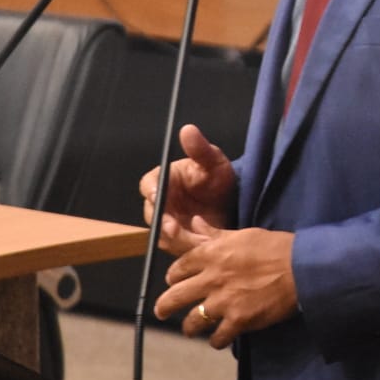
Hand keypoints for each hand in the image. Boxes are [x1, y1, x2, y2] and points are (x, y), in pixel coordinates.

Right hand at [139, 125, 236, 253]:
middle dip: (165, 224)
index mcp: (163, 180)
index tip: (159, 198)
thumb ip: (200, 148)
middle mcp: (160, 204)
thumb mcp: (213, 160)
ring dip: (181, 240)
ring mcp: (168, 224)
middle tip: (177, 230)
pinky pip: (179, 249)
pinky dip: (191, 249)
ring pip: (165, 236)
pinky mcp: (178, 242)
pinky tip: (207, 247)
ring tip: (201, 240)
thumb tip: (188, 129)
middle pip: (154, 216)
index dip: (152, 192)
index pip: (149, 185)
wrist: (231, 201)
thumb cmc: (217, 176)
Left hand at [155, 225, 297, 348]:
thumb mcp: (243, 234)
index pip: (178, 268)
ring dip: (190, 327)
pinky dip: (216, 340)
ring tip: (192, 329)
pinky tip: (218, 339)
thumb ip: (215, 233)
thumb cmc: (274, 247)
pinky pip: (217, 337)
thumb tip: (196, 222)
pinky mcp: (238, 320)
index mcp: (211, 253)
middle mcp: (212, 278)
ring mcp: (224, 301)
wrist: (301, 267)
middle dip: (164, 306)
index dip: (173, 276)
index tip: (174, 281)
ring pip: (192, 321)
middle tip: (162, 311)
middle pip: (174, 297)